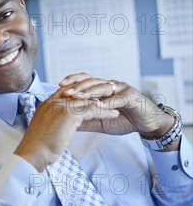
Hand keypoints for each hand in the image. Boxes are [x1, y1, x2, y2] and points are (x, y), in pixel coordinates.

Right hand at [14, 85, 119, 170]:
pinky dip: (105, 111)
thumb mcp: (44, 130)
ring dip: (103, 104)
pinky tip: (113, 114)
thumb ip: (51, 123)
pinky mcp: (69, 114)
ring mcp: (61, 106)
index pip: (66, 92)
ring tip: (115, 107)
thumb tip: (57, 128)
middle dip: (93, 97)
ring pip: (87, 101)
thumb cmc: (37, 147)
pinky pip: (92, 109)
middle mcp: (53, 102)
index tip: (92, 99)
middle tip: (107, 100)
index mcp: (46, 104)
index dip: (80, 95)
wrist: (33, 153)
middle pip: (78, 93)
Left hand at [59, 72, 176, 143]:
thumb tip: (65, 122)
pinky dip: (109, 102)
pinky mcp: (132, 96)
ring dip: (90, 92)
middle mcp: (110, 86)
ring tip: (79, 97)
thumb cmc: (124, 119)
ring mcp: (121, 89)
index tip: (58, 88)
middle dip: (77, 86)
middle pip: (91, 81)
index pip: (84, 81)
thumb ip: (85, 120)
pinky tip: (100, 106)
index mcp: (101, 90)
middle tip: (66, 92)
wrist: (146, 123)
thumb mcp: (100, 121)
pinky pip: (119, 98)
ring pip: (103, 87)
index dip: (71, 83)